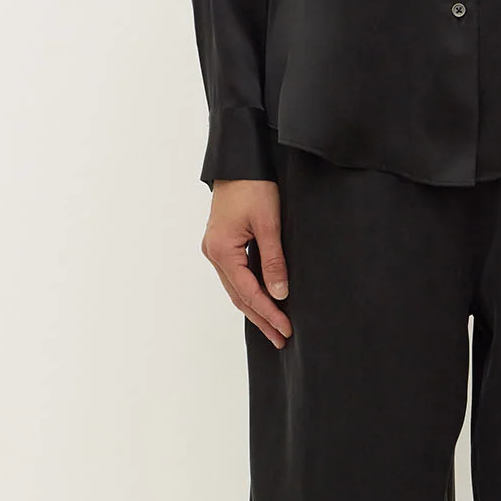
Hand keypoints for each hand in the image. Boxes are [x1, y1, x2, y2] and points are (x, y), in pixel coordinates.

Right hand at [202, 178, 292, 348]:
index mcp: (222, 251)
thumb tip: (279, 294)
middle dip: (262, 319)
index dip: (269, 313)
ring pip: (236, 289)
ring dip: (255, 309)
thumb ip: (273, 260)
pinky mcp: (222, 244)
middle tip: (281, 339)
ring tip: (274, 328)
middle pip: (239, 296)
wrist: (239, 162)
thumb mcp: (269, 223)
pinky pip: (235, 277)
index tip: (286, 329)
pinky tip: (263, 302)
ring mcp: (215, 250)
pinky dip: (249, 292)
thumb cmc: (254, 186)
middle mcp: (214, 254)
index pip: (248, 293)